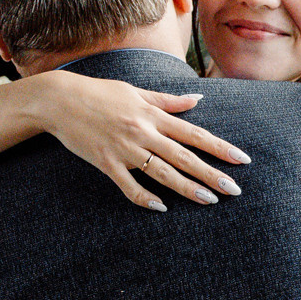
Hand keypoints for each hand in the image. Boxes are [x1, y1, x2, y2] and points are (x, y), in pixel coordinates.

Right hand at [29, 71, 250, 210]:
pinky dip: (145, 198)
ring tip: (209, 201)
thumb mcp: (135, 92)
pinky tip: (162, 208)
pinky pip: (129, 185)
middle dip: (212, 174)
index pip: (194, 133)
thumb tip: (198, 100)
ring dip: (188, 189)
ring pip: (163, 173)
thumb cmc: (98, 93)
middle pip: (185, 157)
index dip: (219, 147)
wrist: (59, 100)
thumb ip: (168, 100)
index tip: (241, 160)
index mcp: (152, 114)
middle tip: (235, 191)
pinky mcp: (106, 163)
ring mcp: (125, 149)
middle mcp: (143, 132)